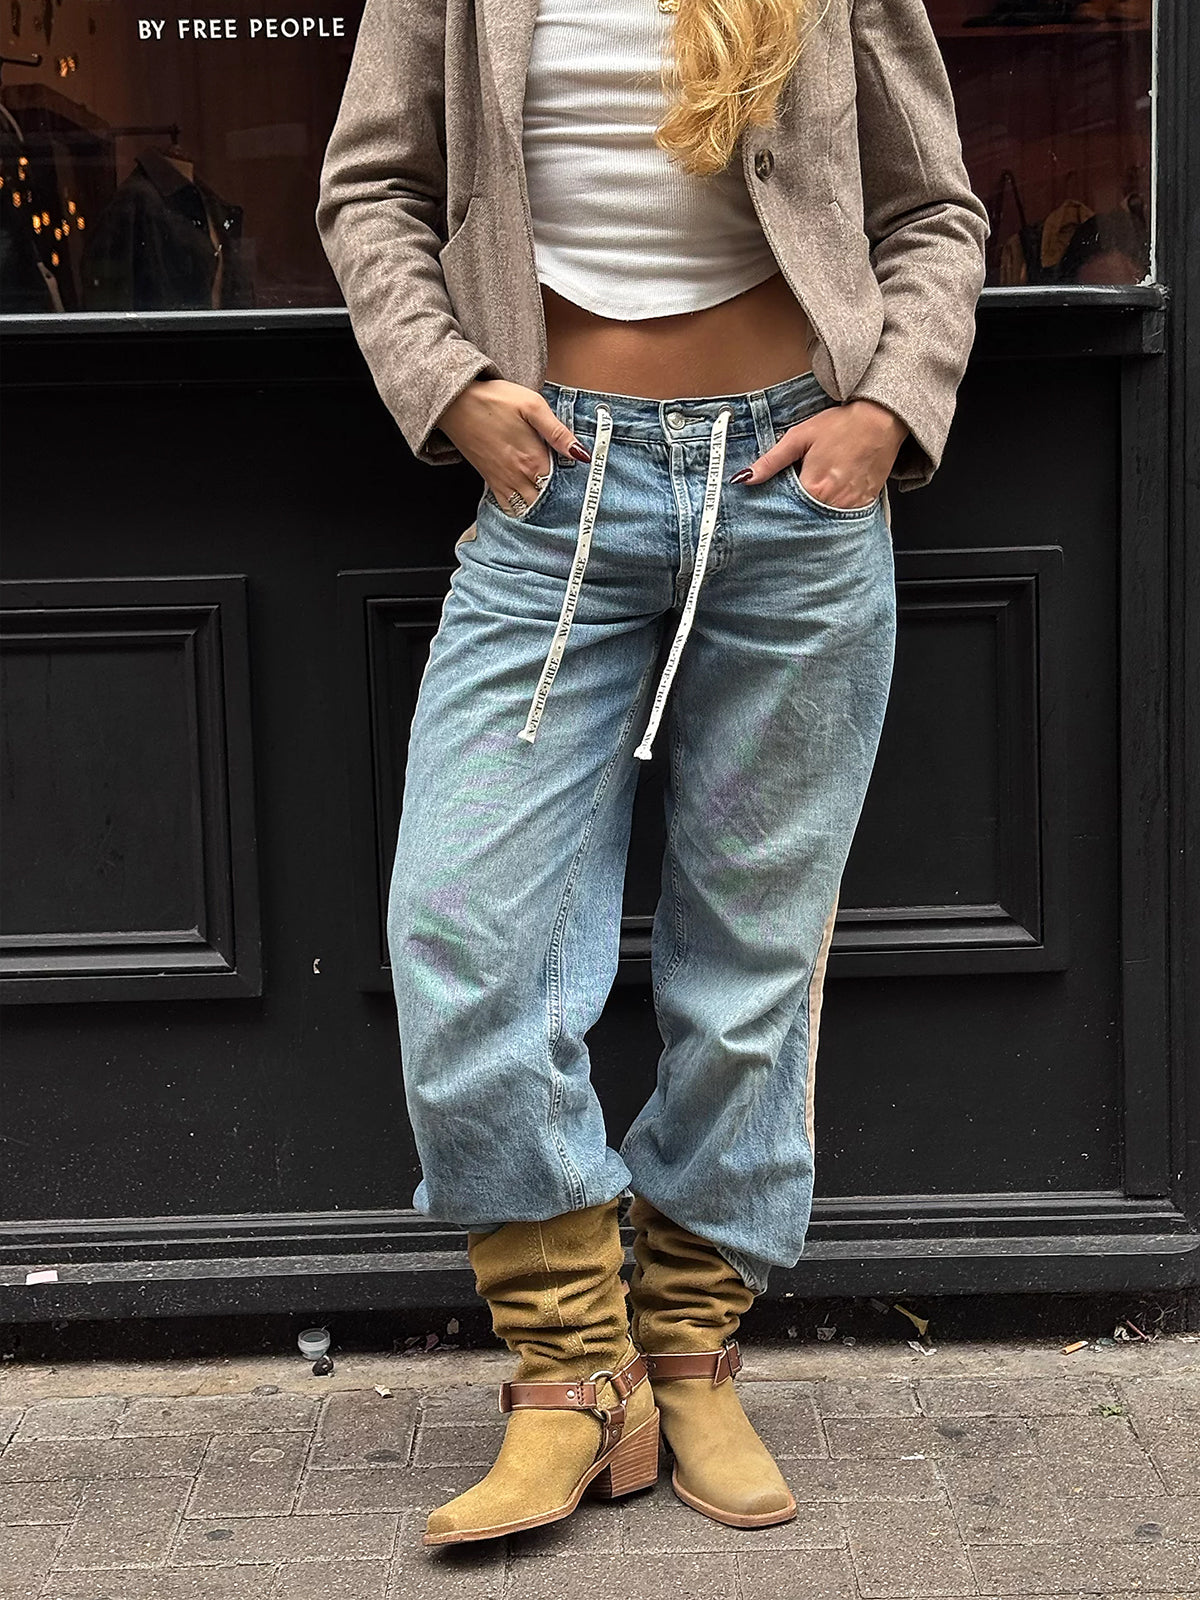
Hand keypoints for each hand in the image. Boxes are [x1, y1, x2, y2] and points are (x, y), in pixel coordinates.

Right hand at [436, 379, 591, 509]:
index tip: (585, 489)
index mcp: (533, 460)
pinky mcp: (491, 480)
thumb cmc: (495, 399)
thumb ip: (558, 433)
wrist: (455, 402)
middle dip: (559, 503)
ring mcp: (503, 481)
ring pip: (527, 509)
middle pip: (545, 502)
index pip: (561, 486)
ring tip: (554, 505)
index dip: (574, 489)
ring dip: (541, 509)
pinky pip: (508, 508)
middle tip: (573, 501)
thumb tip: (583, 454)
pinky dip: (520, 511)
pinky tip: (529, 504)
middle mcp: (518, 476)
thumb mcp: (533, 406)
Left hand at [729, 398, 907, 508]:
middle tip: (791, 505)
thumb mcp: (799, 437)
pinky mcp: (865, 505)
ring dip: (814, 516)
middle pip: (805, 520)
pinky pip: (844, 519)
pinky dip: (834, 514)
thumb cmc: (842, 425)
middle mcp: (833, 502)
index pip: (786, 512)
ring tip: (811, 501)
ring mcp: (851, 507)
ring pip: (825, 522)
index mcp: (813, 488)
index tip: (772, 507)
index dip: (778, 510)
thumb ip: (771, 461)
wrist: (881, 419)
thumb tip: (744, 478)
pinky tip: (829, 501)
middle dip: (795, 515)